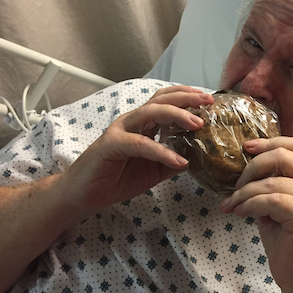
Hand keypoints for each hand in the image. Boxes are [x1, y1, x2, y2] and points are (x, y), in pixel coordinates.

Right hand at [57, 85, 213, 220]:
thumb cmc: (115, 178)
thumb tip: (197, 157)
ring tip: (198, 124)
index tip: (209, 100)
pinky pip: (140, 144)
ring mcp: (120, 131)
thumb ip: (172, 160)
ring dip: (176, 116)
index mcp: (142, 124)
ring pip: (150, 113)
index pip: (166, 100)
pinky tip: (179, 161)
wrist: (83, 195)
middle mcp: (132, 121)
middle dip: (187, 98)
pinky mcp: (110, 146)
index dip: (187, 96)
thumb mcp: (153, 171)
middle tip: (208, 101)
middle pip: (161, 100)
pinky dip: (161, 151)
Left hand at [219, 137, 292, 292]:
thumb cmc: (285, 239)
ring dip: (243, 193)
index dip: (267, 142)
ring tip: (231, 205)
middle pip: (281, 156)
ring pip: (270, 182)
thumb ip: (265, 183)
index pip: (292, 145)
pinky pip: (271, 200)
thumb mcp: (272, 204)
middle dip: (251, 168)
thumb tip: (240, 167)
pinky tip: (240, 213)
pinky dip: (249, 205)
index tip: (245, 147)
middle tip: (235, 186)